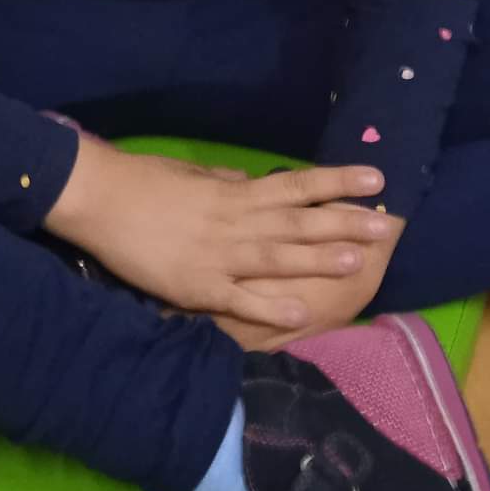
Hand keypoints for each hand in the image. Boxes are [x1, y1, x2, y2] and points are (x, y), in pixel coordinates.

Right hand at [44, 138, 400, 330]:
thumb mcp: (194, 175)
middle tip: (387, 226)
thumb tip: (255, 182)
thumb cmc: (146, 181)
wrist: (101, 200)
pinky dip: (271, 307)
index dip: (338, 183)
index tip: (376, 180)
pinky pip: (240, 299)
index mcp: (237, 193)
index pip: (298, 185)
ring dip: (318, 260)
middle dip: (344, 224)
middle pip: (299, 223)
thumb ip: (228, 184)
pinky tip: (301, 315)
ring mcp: (219, 255)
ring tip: (357, 262)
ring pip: (277, 258)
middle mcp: (236, 221)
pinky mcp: (197, 286)